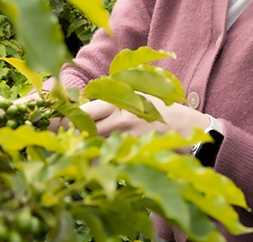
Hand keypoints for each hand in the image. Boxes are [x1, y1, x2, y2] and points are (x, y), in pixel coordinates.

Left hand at [77, 94, 210, 153]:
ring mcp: (125, 136)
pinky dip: (100, 160)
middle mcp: (119, 117)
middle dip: (75, 135)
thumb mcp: (137, 93)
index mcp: (119, 99)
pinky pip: (107, 158)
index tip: (68, 121)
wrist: (184, 125)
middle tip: (70, 138)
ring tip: (82, 148)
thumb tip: (86, 99)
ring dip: (85, 148)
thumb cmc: (158, 107)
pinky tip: (100, 158)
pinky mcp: (131, 151)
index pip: (84, 110)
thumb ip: (114, 96)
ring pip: (93, 146)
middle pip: (84, 130)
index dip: (72, 118)